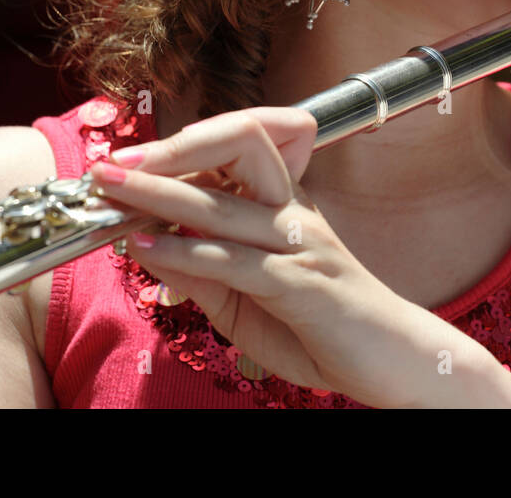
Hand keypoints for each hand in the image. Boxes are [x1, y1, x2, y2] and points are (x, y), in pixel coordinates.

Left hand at [88, 107, 438, 408]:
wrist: (398, 364)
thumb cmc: (324, 331)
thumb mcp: (247, 303)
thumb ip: (202, 274)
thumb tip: (144, 246)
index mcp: (284, 206)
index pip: (232, 151)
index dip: (176, 149)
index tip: (125, 162)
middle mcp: (294, 212)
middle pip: (237, 147)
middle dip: (169, 150)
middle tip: (112, 164)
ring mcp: (301, 244)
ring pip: (225, 204)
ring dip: (160, 194)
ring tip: (113, 190)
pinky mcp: (303, 284)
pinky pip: (238, 261)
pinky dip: (188, 253)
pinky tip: (149, 248)